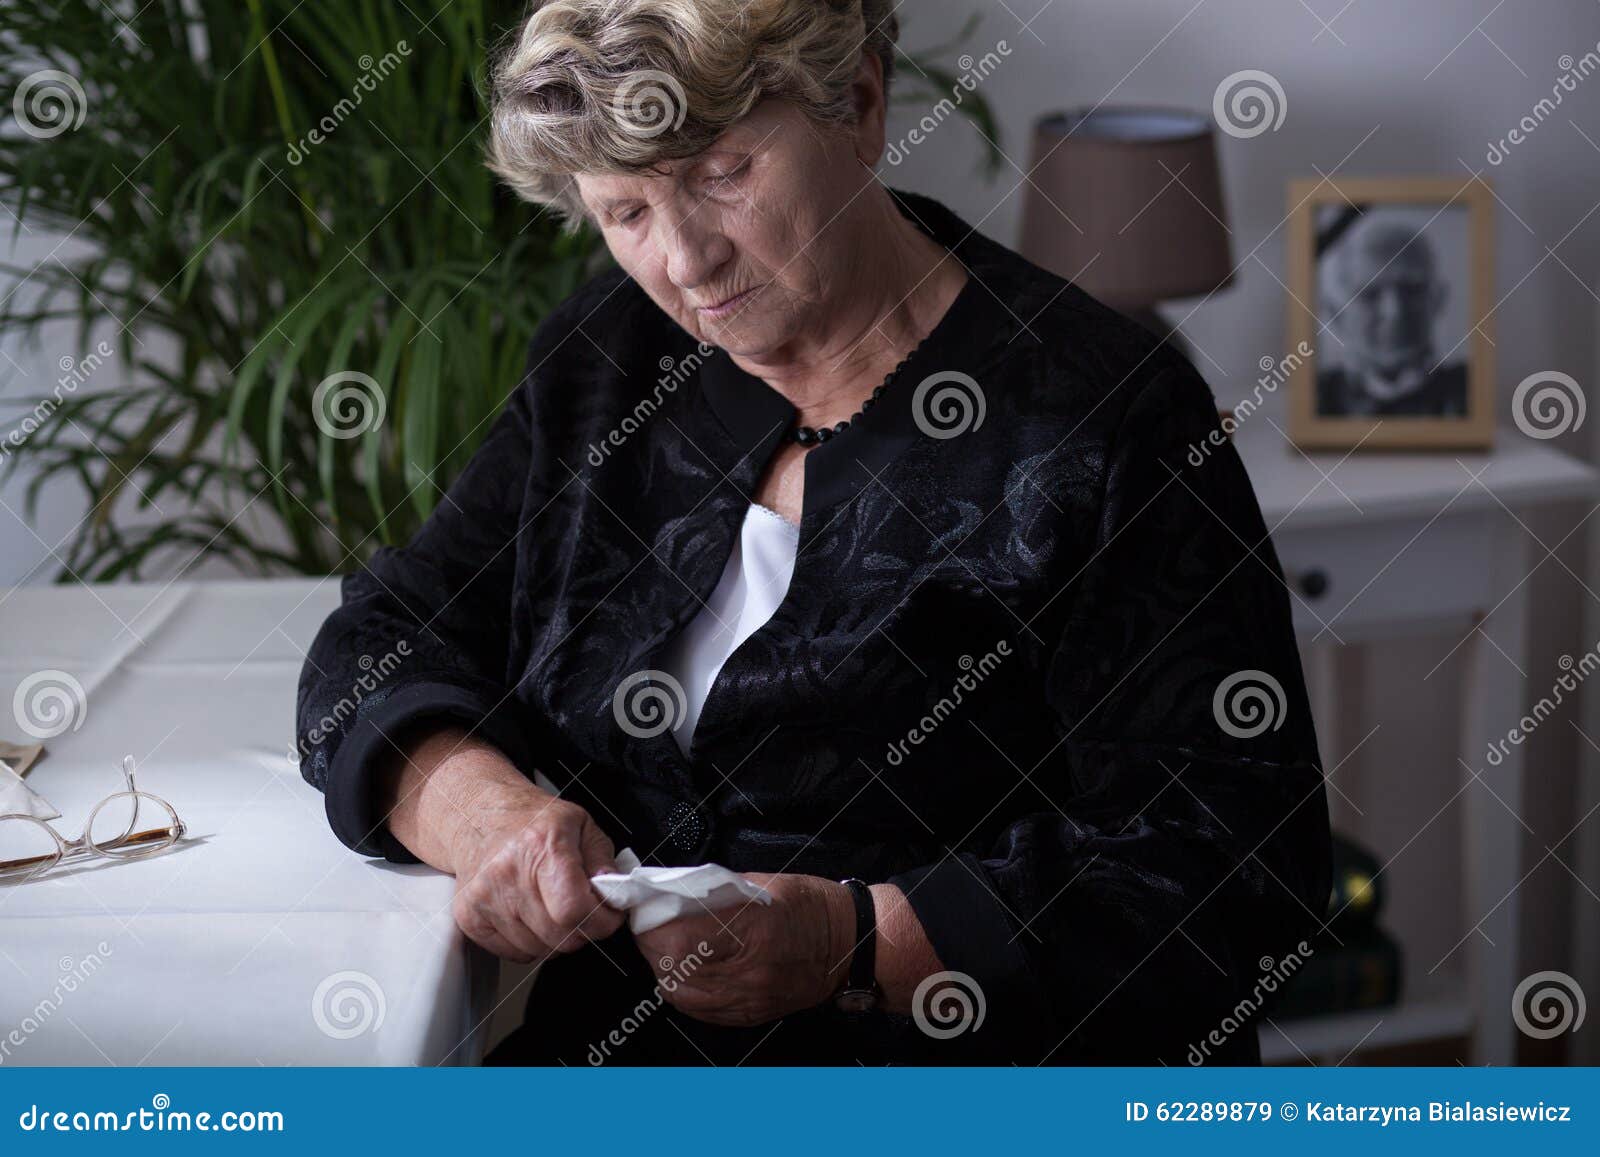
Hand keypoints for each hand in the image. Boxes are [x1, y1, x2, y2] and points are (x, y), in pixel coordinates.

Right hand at [379, 727, 621, 963]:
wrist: (478, 816)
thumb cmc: (532, 821)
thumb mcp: (581, 824)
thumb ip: (603, 860)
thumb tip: (615, 892)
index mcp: (541, 846)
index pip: (574, 909)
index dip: (601, 920)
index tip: (609, 915)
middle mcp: (508, 873)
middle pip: (560, 936)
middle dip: (583, 931)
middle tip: (584, 911)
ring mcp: (485, 898)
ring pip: (539, 950)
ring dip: (556, 938)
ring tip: (554, 909)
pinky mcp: (468, 917)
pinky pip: (513, 953)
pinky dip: (530, 943)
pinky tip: (530, 916)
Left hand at [632, 872, 855, 1026]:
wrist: (850, 946)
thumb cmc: (810, 906)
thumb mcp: (761, 883)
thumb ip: (713, 889)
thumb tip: (670, 889)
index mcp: (753, 930)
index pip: (679, 937)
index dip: (653, 922)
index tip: (647, 907)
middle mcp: (748, 971)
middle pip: (672, 967)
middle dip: (652, 942)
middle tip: (652, 922)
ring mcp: (748, 999)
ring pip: (679, 993)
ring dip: (663, 966)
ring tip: (665, 944)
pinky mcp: (748, 1015)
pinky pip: (697, 1009)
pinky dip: (681, 988)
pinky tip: (684, 969)